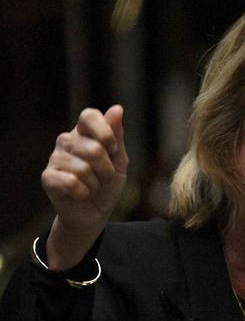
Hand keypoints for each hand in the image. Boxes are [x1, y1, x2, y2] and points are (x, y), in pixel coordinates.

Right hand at [41, 105, 127, 270]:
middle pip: (94, 149)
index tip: (112, 149)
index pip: (89, 115)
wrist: (95, 212)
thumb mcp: (120, 159)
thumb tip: (117, 108)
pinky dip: (84, 192)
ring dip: (95, 183)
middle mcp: (67, 140)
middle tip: (103, 176)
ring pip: (84, 168)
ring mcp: (55, 157)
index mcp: (85, 132)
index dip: (106, 134)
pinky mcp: (48, 177)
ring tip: (92, 185)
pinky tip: (80, 193)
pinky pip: (71, 182)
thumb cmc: (108, 183)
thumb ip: (117, 135)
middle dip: (106, 169)